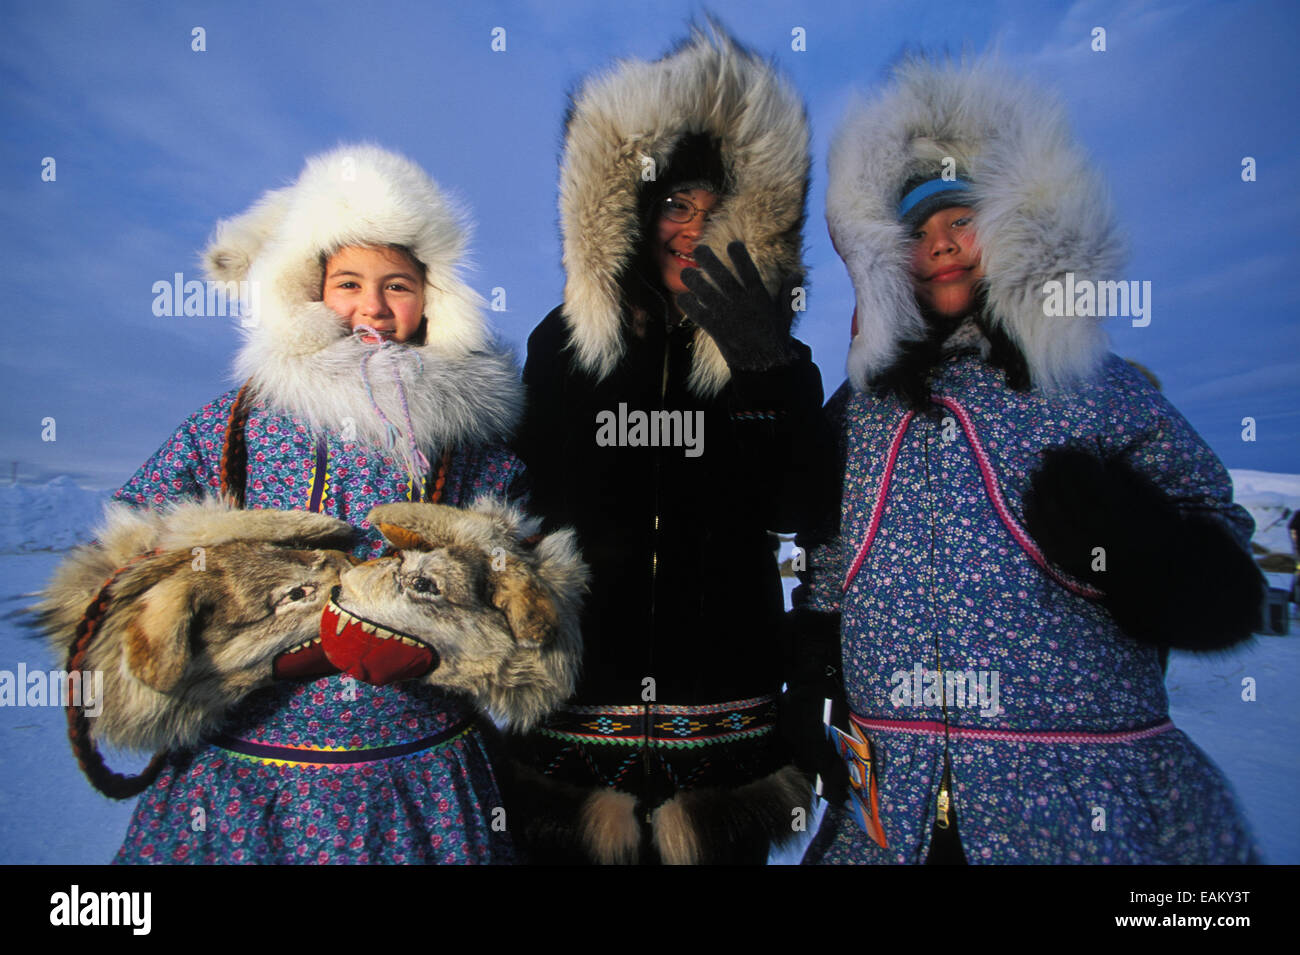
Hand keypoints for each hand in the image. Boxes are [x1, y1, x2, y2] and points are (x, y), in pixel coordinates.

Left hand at [679, 241, 799, 371]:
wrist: (764, 367)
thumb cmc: (774, 339)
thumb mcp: (785, 315)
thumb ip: (788, 294)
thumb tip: (798, 274)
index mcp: (758, 297)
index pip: (748, 270)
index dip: (739, 255)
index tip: (733, 244)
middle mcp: (740, 303)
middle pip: (721, 275)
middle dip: (708, 259)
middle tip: (699, 249)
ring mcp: (726, 316)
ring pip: (705, 291)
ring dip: (693, 280)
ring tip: (686, 273)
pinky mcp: (715, 329)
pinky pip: (697, 313)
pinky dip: (688, 304)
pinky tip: (683, 298)